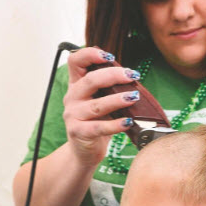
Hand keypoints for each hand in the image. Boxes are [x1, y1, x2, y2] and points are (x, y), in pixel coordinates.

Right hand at [63, 47, 139, 167]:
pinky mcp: (79, 132)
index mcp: (76, 85)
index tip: (109, 55)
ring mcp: (73, 115)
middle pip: (90, 80)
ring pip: (97, 105)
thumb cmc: (97, 122)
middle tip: (132, 75)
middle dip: (113, 75)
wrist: (84, 151)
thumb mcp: (101, 101)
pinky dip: (116, 125)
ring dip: (117, 100)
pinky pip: (99, 127)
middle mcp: (72, 98)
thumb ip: (109, 88)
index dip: (90, 54)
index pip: (75, 61)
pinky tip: (128, 122)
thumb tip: (133, 76)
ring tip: (134, 97)